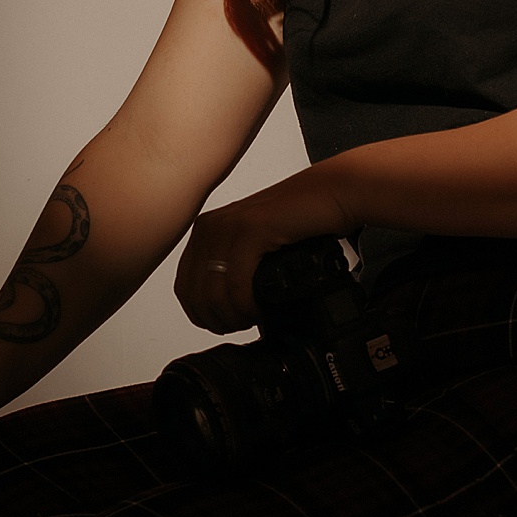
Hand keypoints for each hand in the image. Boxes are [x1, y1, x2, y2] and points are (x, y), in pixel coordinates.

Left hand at [175, 166, 352, 333]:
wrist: (333, 192)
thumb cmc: (300, 219)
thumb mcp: (253, 243)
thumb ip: (232, 266)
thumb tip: (221, 309)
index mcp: (206, 229)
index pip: (184, 287)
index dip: (202, 315)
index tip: (225, 324)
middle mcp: (211, 226)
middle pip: (195, 295)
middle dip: (218, 320)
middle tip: (243, 324)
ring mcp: (229, 226)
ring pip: (214, 294)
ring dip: (234, 316)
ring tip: (254, 318)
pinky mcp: (252, 230)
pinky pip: (238, 284)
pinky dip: (248, 305)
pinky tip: (262, 308)